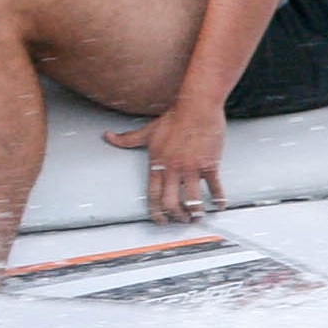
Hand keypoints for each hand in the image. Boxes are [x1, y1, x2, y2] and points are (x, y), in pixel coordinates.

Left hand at [106, 103, 225, 223]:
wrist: (196, 107)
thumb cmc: (174, 118)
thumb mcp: (147, 131)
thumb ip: (127, 139)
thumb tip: (108, 137)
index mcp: (157, 164)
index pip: (153, 196)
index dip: (156, 213)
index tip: (161, 220)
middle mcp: (172, 169)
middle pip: (171, 204)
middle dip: (176, 217)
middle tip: (182, 220)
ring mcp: (191, 168)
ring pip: (192, 200)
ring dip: (196, 213)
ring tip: (199, 216)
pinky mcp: (209, 164)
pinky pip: (214, 188)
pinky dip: (218, 200)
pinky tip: (219, 206)